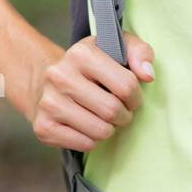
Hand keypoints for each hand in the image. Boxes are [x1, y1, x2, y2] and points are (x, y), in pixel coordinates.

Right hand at [29, 32, 154, 153]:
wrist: (46, 81)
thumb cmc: (91, 66)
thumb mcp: (116, 47)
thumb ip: (140, 53)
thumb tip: (148, 75)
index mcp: (81, 53)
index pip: (126, 85)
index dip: (135, 97)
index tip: (131, 97)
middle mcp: (60, 76)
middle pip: (112, 110)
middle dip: (124, 115)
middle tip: (121, 111)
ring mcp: (49, 102)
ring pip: (99, 131)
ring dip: (110, 129)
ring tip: (105, 119)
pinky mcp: (44, 127)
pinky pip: (85, 144)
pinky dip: (93, 140)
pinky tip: (88, 127)